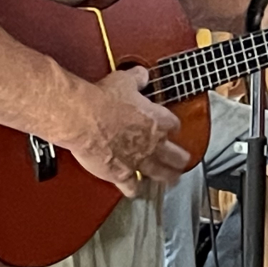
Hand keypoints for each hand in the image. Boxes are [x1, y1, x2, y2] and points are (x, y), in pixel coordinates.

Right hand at [62, 67, 189, 197]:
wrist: (84, 118)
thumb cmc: (103, 99)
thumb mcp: (124, 80)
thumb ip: (137, 78)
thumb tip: (141, 74)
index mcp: (157, 119)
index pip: (174, 125)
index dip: (172, 127)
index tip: (171, 128)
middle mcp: (152, 142)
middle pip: (175, 154)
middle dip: (180, 159)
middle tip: (183, 162)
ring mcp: (138, 160)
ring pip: (159, 173)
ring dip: (167, 177)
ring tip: (171, 181)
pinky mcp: (120, 174)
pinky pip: (131, 186)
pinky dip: (133, 189)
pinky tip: (134, 192)